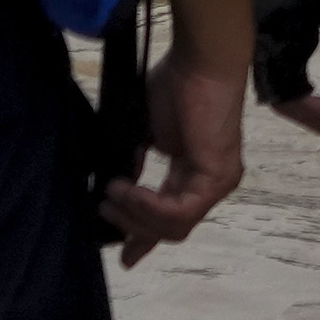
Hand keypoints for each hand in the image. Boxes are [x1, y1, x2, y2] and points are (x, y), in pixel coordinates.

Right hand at [100, 51, 245, 258]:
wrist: (199, 62)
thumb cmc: (176, 84)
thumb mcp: (146, 129)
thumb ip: (135, 158)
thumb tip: (116, 181)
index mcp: (194, 174)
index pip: (171, 217)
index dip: (144, 237)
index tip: (123, 257)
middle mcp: (209, 185)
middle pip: (172, 229)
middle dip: (134, 228)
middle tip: (103, 211)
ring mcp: (216, 184)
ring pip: (175, 227)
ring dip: (136, 215)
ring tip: (109, 193)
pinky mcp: (215, 179)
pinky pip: (179, 211)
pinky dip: (148, 205)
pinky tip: (126, 188)